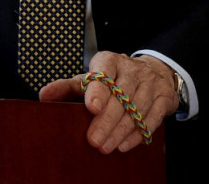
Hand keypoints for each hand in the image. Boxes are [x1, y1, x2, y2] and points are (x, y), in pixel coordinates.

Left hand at [39, 52, 178, 152]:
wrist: (151, 72)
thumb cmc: (112, 79)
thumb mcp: (89, 79)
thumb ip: (67, 88)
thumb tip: (44, 95)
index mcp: (109, 61)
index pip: (104, 73)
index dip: (98, 90)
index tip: (91, 107)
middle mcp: (132, 69)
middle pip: (121, 94)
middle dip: (107, 120)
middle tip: (94, 140)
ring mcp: (151, 82)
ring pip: (137, 107)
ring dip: (121, 130)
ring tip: (107, 146)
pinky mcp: (164, 96)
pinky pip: (153, 116)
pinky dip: (139, 132)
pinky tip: (125, 144)